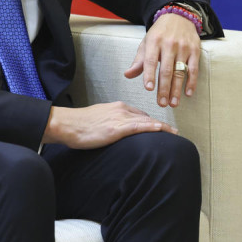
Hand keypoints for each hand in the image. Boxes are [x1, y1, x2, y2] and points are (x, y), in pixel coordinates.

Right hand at [42, 102, 176, 148]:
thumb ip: (111, 123)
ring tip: (174, 134)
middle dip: (160, 125)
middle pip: (146, 117)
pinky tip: (162, 130)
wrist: (67, 124)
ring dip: (162, 128)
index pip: (140, 114)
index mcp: (117, 107)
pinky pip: (138, 126)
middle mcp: (121, 110)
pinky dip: (151, 127)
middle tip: (173, 132)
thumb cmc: (79, 125)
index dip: (151, 122)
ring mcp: (119, 118)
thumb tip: (117, 132)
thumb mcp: (99, 120)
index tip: (161, 128)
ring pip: (146, 121)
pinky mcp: (116, 128)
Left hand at [123, 13, 200, 107]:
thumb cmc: (159, 33)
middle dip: (164, 89)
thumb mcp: (146, 43)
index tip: (149, 89)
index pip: (151, 61)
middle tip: (161, 104)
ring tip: (173, 103)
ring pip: (180, 72)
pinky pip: (194, 68)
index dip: (149, 75)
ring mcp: (183, 47)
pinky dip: (192, 82)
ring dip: (177, 89)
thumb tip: (127, 75)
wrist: (179, 16)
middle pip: (166, 70)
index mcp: (154, 42)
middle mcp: (169, 44)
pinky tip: (188, 93)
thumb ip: (139, 60)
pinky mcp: (195, 50)